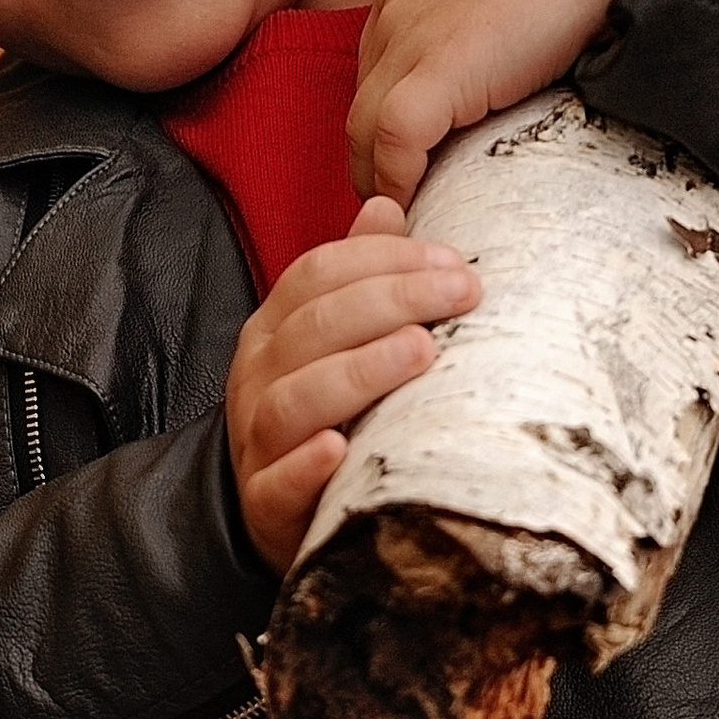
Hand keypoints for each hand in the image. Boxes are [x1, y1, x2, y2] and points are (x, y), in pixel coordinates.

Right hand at [226, 198, 480, 572]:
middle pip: (314, 326)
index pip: (319, 273)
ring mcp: (257, 441)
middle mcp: (259, 378)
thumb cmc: (324, 417)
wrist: (279, 511)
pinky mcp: (266, 505)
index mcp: (276, 329)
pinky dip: (306, 465)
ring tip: (420, 353)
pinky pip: (278, 482)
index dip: (385, 259)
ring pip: (296, 399)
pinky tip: (340, 448)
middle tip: (461, 294)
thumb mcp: (335, 341)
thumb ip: (357, 277)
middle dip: (391, 301)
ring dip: (360, 372)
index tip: (453, 261)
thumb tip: (387, 207)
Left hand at [347, 0, 636, 205]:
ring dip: (381, 177)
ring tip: (409, 213)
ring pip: (366, 129)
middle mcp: (394, 8)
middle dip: (376, 152)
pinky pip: (395, 143)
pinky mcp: (439, 73)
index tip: (410, 145)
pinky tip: (418, 202)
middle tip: (407, 191)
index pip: (376, 63)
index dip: (388, 109)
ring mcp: (410, 40)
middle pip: (362, 101)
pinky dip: (398, 179)